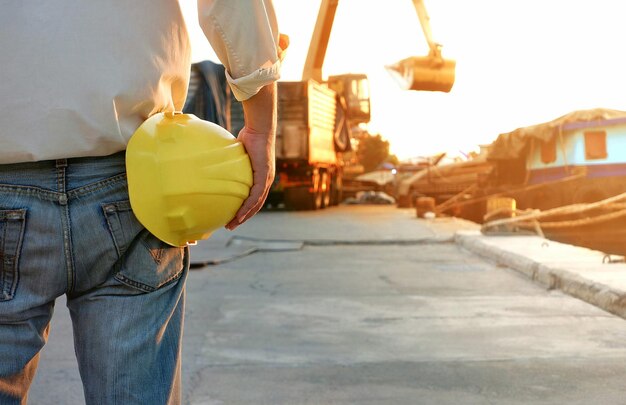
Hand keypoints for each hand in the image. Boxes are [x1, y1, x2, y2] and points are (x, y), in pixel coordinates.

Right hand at [225, 82, 275, 229]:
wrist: (259, 129)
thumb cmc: (247, 136)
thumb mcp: (236, 153)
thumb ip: (229, 161)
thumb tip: (210, 161)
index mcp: (260, 176)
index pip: (253, 197)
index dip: (244, 209)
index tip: (232, 217)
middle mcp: (266, 181)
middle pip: (255, 205)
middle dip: (243, 217)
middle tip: (230, 225)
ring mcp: (266, 180)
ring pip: (256, 204)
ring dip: (244, 216)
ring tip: (232, 224)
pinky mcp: (264, 177)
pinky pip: (255, 197)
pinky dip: (247, 207)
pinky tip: (239, 216)